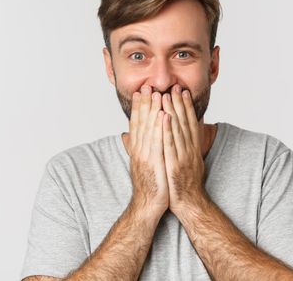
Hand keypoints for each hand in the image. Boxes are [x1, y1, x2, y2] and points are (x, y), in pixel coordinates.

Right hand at [128, 85, 168, 217]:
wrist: (147, 207)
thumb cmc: (149, 186)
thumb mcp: (141, 165)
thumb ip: (136, 149)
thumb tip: (128, 137)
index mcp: (137, 150)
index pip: (137, 124)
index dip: (138, 108)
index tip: (140, 92)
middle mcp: (139, 151)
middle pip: (141, 123)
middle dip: (144, 104)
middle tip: (147, 86)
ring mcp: (145, 157)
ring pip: (149, 129)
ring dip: (152, 110)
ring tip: (156, 94)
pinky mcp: (154, 164)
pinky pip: (158, 142)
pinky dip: (160, 128)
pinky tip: (164, 116)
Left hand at [161, 84, 207, 213]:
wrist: (189, 204)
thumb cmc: (184, 185)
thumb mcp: (186, 162)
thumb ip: (181, 148)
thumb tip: (177, 139)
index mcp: (192, 148)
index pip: (189, 123)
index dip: (186, 106)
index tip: (182, 92)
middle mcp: (190, 150)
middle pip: (185, 123)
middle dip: (179, 104)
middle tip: (175, 86)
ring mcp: (184, 157)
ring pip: (178, 130)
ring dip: (173, 111)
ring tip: (167, 95)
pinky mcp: (175, 165)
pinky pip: (170, 144)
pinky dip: (167, 130)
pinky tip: (164, 117)